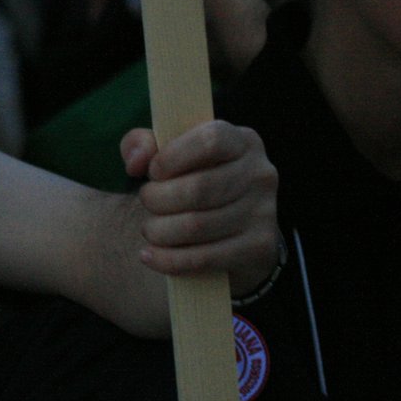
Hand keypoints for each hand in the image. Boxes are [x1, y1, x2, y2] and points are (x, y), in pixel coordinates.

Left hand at [120, 120, 278, 295]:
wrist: (235, 229)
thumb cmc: (192, 180)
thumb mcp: (169, 154)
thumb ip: (142, 144)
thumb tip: (136, 161)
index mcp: (241, 141)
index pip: (210, 141)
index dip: (172, 157)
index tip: (153, 171)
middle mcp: (260, 174)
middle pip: (199, 189)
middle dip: (158, 199)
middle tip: (147, 202)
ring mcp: (264, 212)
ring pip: (198, 226)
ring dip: (160, 231)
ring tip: (150, 229)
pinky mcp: (258, 247)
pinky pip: (205, 258)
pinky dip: (168, 259)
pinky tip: (149, 255)